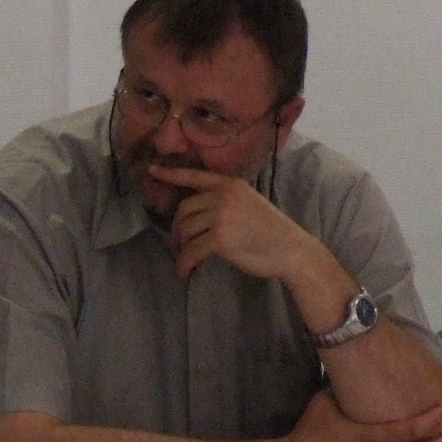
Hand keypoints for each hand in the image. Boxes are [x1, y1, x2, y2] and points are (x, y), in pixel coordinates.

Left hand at [155, 165, 339, 295]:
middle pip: (184, 209)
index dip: (171, 174)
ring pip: (185, 230)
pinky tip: (186, 271)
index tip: (152, 170)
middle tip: (180, 243)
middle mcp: (224, 196)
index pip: (195, 176)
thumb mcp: (250, 202)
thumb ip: (226, 200)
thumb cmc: (271, 229)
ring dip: (182, 247)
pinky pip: (190, 251)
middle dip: (177, 228)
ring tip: (187, 257)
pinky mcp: (219, 239)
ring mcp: (221, 216)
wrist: (290, 249)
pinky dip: (184, 264)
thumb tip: (198, 214)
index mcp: (231, 184)